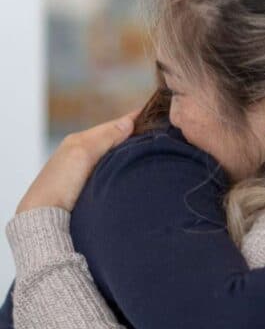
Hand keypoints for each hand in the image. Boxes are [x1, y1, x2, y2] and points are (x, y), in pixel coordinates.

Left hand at [16, 111, 139, 214]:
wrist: (44, 215)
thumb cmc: (59, 184)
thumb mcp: (83, 153)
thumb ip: (106, 137)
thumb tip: (129, 123)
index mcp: (78, 142)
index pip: (110, 127)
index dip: (130, 121)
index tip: (150, 113)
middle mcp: (80, 154)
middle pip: (111, 141)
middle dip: (131, 136)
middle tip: (155, 132)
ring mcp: (84, 173)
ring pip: (111, 157)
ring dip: (127, 154)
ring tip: (147, 151)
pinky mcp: (88, 190)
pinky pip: (109, 172)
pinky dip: (121, 168)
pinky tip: (130, 172)